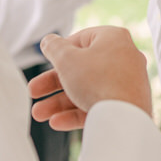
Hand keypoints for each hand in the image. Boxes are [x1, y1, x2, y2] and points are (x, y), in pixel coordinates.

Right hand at [28, 27, 153, 128]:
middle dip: (53, 84)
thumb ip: (54, 48)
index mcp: (112, 38)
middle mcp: (124, 58)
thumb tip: (49, 41)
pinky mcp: (127, 106)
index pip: (81, 40)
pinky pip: (98, 105)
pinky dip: (77, 113)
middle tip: (34, 92)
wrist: (125, 117)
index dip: (60, 51)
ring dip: (60, 103)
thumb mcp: (66, 59)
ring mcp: (127, 84)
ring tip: (39, 114)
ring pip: (87, 90)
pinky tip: (57, 122)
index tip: (47, 61)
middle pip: (81, 69)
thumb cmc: (98, 81)